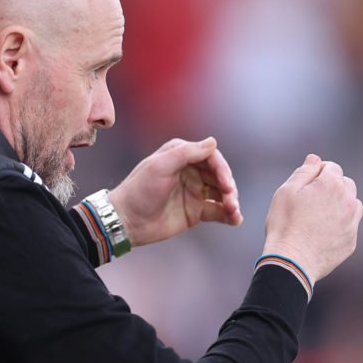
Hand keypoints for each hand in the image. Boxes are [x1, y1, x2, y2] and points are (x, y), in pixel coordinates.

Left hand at [108, 137, 241, 247]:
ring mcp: (195, 192)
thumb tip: (213, 142)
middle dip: (228, 187)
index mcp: (182, 156)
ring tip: (233, 212)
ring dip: (231, 201)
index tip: (226, 183)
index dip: (222, 169)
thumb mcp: (160, 166)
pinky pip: (218, 211)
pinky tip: (236, 219)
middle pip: (219, 176)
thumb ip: (186, 153)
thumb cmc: (139, 190)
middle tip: (230, 199)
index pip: (211, 157)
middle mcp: (191, 172)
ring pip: (222, 194)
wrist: (127, 221)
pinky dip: (229, 215)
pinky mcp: (196, 212)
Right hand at [264, 155, 361, 283]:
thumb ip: (304, 171)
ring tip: (319, 217)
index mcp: (332, 184)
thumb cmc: (285, 224)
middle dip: (332, 187)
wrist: (292, 261)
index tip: (305, 187)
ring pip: (352, 204)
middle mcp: (348, 201)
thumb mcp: (287, 191)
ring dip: (340, 205)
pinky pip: (350, 226)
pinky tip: (322, 233)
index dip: (317, 174)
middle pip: (346, 184)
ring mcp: (352, 223)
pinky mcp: (351, 241)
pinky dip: (340, 226)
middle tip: (311, 201)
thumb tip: (315, 158)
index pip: (332, 167)